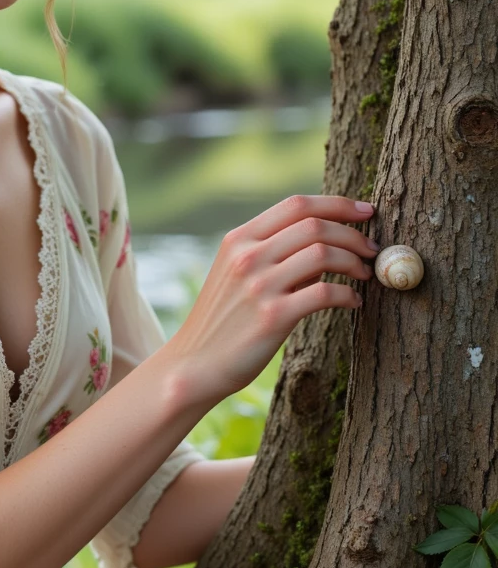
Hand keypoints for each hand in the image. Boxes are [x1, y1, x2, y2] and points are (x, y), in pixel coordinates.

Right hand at [162, 194, 377, 410]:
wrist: (195, 364)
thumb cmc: (225, 319)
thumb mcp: (238, 274)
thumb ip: (275, 253)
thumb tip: (327, 240)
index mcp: (238, 239)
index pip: (296, 204)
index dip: (338, 203)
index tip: (366, 212)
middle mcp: (247, 256)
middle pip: (315, 225)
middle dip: (353, 235)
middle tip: (372, 249)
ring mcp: (259, 286)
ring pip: (323, 254)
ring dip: (354, 262)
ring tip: (364, 275)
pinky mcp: (273, 317)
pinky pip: (325, 293)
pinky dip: (348, 295)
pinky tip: (353, 302)